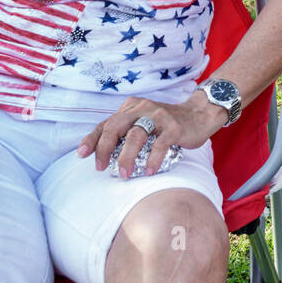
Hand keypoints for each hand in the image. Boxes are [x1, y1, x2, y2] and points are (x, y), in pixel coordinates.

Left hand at [77, 93, 223, 178]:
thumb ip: (127, 130)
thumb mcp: (144, 120)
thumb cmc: (168, 123)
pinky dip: (152, 159)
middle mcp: (142, 108)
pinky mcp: (174, 127)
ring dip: (126, 157)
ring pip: (135, 136)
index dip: (92, 139)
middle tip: (100, 168)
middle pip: (116, 127)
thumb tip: (105, 153)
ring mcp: (158, 116)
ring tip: (123, 174)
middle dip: (104, 149)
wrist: (200, 114)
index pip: (106, 123)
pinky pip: (159, 144)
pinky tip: (147, 171)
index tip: (81, 154)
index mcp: (131, 107)